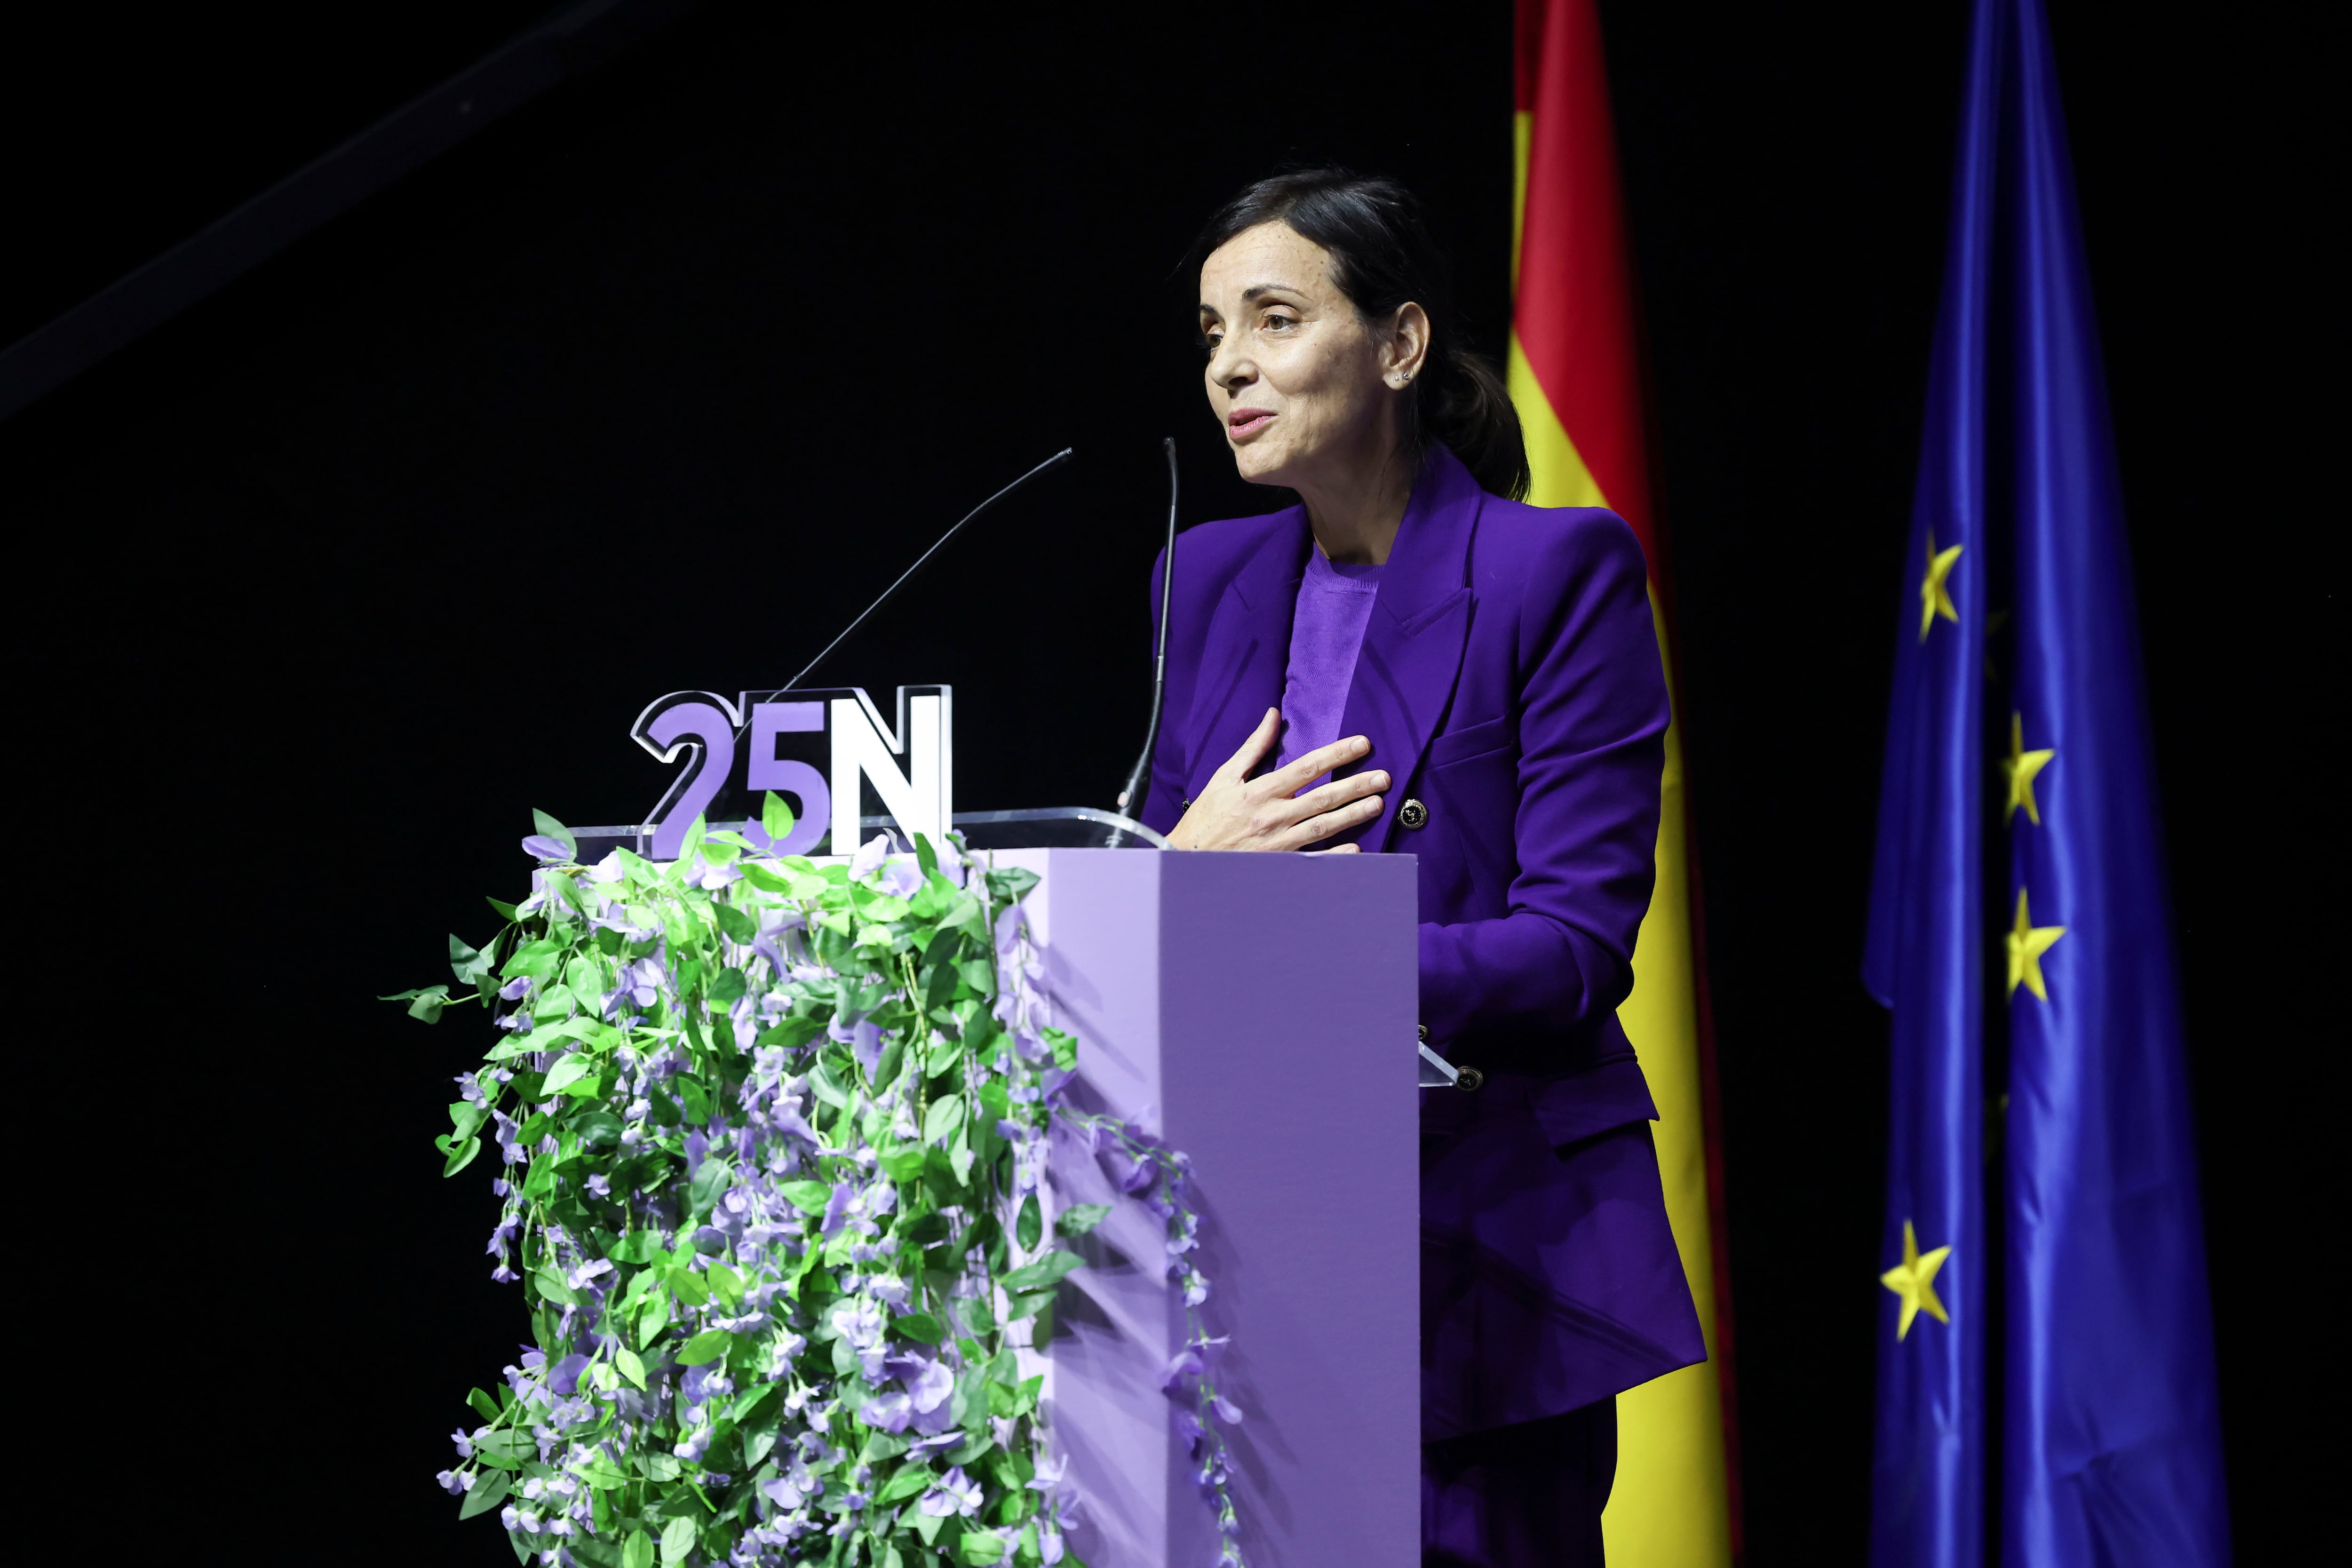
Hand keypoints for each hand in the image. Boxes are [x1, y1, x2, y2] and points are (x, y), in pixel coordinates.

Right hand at [1165, 708, 1387, 852]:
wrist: (1188, 858)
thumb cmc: (1207, 816)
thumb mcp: (1225, 777)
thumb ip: (1253, 747)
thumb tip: (1273, 715)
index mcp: (1260, 791)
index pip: (1307, 767)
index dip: (1337, 754)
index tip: (1362, 744)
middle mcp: (1272, 816)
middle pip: (1322, 797)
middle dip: (1356, 785)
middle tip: (1383, 777)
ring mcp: (1277, 843)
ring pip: (1323, 826)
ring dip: (1353, 815)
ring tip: (1377, 804)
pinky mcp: (1278, 864)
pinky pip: (1313, 860)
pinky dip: (1335, 856)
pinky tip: (1357, 849)